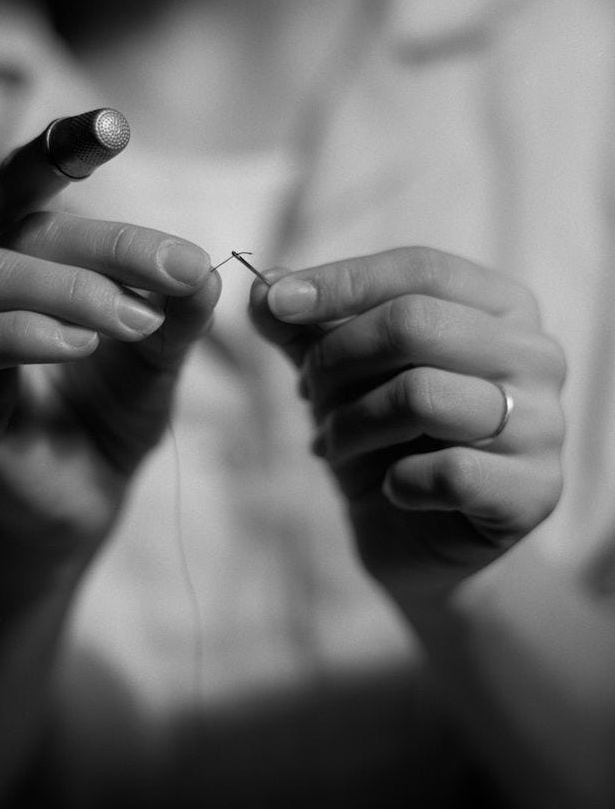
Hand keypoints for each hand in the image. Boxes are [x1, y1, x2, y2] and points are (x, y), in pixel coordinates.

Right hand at [0, 123, 219, 550]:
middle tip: (181, 270)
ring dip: (75, 292)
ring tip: (136, 323)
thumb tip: (206, 266)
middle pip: (28, 229)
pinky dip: (26, 336)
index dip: (64, 147)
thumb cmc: (116, 411)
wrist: (88, 492)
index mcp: (32, 258)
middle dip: (110, 244)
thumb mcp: (161, 355)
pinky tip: (77, 346)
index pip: (32, 184)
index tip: (115, 127)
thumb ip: (179, 311)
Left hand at [249, 247, 564, 598]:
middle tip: (309, 398)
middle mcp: (535, 354)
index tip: (277, 303)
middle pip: (415, 324)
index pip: (420, 269)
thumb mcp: (339, 378)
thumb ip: (303, 331)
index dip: (341, 282)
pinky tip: (392, 490)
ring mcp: (546, 423)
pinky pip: (449, 473)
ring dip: (352, 425)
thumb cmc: (384, 443)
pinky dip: (398, 484)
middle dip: (337, 362)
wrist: (417, 540)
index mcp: (500, 308)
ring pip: (422, 395)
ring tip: (334, 446)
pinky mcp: (537, 492)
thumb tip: (261, 286)